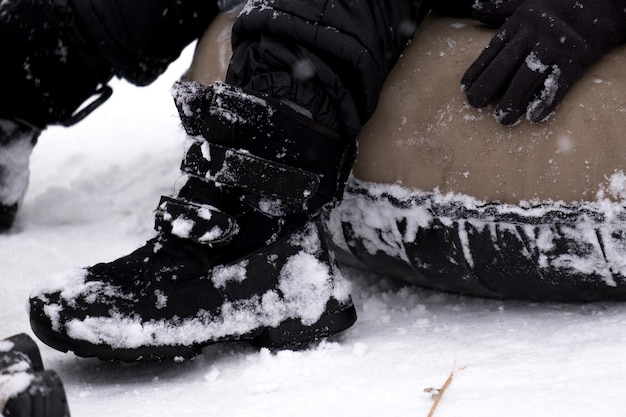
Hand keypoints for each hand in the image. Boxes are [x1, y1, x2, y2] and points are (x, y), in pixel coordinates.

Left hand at [462, 0, 625, 124]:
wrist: (603, 1)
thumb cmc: (557, 5)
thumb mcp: (524, 3)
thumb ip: (498, 8)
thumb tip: (473, 6)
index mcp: (519, 24)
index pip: (491, 51)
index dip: (477, 71)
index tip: (465, 89)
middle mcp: (534, 35)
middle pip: (505, 65)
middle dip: (487, 87)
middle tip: (475, 104)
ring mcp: (555, 48)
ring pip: (528, 78)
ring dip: (513, 100)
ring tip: (502, 119)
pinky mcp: (575, 61)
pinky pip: (558, 84)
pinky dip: (546, 101)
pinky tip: (534, 116)